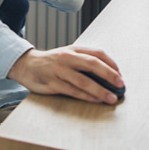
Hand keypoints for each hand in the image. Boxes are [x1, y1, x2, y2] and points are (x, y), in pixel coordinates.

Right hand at [7, 46, 123, 103]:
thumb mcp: (68, 55)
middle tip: (120, 84)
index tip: (120, 74)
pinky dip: (86, 96)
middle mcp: (67, 57)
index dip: (111, 63)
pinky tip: (96, 100)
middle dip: (109, 74)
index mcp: (74, 49)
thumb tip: (108, 74)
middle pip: (92, 64)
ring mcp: (60, 70)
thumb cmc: (52, 62)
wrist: (27, 65)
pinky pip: (73, 91)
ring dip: (100, 90)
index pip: (97, 53)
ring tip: (111, 98)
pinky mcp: (53, 83)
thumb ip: (84, 61)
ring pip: (83, 80)